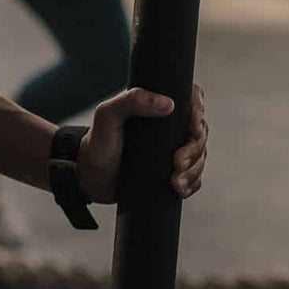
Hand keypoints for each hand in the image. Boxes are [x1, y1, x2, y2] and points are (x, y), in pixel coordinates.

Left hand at [77, 83, 207, 203]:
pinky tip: (180, 189)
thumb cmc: (97, 143)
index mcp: (155, 107)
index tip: (193, 129)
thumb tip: (168, 104)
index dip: (199, 112)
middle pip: (199, 132)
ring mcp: (171, 149)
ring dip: (194, 170)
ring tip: (175, 182)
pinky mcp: (171, 171)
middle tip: (177, 163)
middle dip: (194, 149)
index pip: (191, 99)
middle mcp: (168, 126)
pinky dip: (192, 183)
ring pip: (199, 156)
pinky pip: (194, 177)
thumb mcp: (107, 116)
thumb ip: (131, 100)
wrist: (89, 178)